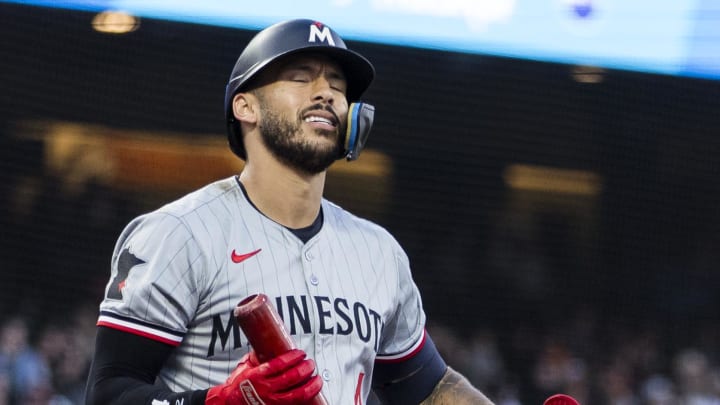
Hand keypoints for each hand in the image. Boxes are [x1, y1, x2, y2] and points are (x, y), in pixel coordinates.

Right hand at [206, 349, 322, 404]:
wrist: (230, 403)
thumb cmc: (239, 384)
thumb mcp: (246, 367)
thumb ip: (258, 356)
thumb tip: (269, 340)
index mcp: (258, 375)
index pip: (279, 364)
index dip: (293, 357)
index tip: (301, 353)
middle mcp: (266, 388)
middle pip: (292, 377)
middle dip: (306, 368)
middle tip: (311, 363)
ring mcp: (272, 400)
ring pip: (297, 394)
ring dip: (311, 385)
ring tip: (317, 378)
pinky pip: (295, 403)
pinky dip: (307, 396)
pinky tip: (313, 390)